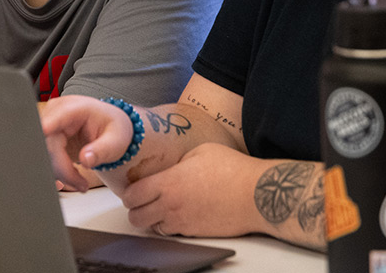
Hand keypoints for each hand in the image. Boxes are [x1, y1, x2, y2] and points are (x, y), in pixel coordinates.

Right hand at [39, 95, 132, 191]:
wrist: (110, 127)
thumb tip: (85, 160)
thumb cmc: (113, 128)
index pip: (56, 118)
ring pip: (44, 154)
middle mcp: (57, 113)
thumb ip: (101, 150)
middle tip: (81, 184)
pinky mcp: (46, 138)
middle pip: (47, 144)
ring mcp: (49, 125)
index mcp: (75, 108)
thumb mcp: (115, 140)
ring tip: (81, 182)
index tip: (42, 137)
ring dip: (61, 173)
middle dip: (62, 168)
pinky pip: (45, 159)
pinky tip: (73, 176)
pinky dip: (58, 172)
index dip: (46, 129)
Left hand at [118, 142, 266, 238]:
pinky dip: (172, 227)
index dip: (129, 193)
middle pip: (136, 217)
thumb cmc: (234, 170)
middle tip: (143, 202)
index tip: (133, 190)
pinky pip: (173, 234)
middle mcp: (171, 205)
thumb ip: (179, 160)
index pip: (132, 195)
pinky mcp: (195, 233)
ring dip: (154, 219)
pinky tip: (181, 215)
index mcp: (168, 182)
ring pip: (153, 228)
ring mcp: (182, 222)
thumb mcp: (201, 151)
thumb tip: (171, 166)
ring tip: (163, 208)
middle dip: (136, 210)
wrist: (256, 194)